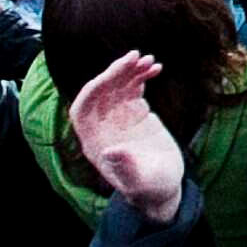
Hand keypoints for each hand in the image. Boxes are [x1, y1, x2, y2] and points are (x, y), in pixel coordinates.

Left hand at [65, 51, 186, 223]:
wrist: (163, 187)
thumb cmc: (150, 189)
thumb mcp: (140, 183)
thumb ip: (125, 168)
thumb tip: (110, 151)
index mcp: (94, 141)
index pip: (83, 108)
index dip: (94, 88)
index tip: (114, 74)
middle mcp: (102, 126)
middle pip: (101, 91)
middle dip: (115, 72)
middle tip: (136, 57)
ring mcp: (118, 117)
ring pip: (117, 85)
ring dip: (130, 70)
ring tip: (150, 59)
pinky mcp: (135, 112)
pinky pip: (133, 87)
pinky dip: (142, 75)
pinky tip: (157, 67)